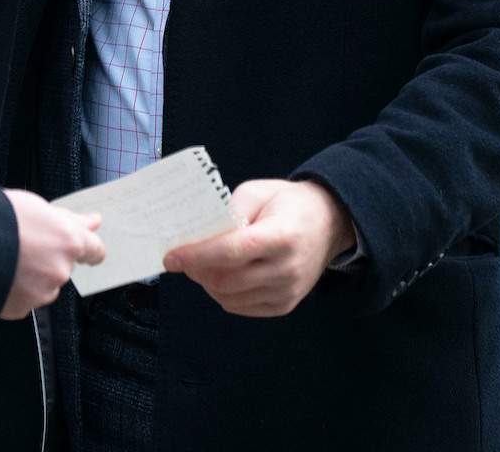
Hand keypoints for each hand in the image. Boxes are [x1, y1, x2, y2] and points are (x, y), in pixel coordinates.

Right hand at [1, 190, 105, 319]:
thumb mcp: (37, 206)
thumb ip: (70, 219)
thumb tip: (93, 221)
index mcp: (69, 243)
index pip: (95, 251)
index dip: (89, 248)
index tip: (85, 249)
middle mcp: (60, 271)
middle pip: (63, 266)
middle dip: (49, 257)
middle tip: (24, 243)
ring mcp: (42, 293)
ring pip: (44, 284)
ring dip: (32, 275)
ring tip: (7, 258)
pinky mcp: (23, 309)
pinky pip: (25, 298)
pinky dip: (16, 288)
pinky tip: (0, 273)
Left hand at [162, 179, 353, 317]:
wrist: (328, 223)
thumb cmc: (287, 203)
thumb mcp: (257, 191)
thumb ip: (228, 212)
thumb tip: (197, 235)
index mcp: (281, 235)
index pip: (232, 251)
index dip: (197, 256)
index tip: (170, 258)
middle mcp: (287, 268)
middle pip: (227, 279)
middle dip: (197, 271)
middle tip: (184, 258)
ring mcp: (288, 291)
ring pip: (230, 298)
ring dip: (208, 283)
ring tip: (203, 265)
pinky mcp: (285, 305)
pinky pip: (242, 307)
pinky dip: (224, 295)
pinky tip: (222, 276)